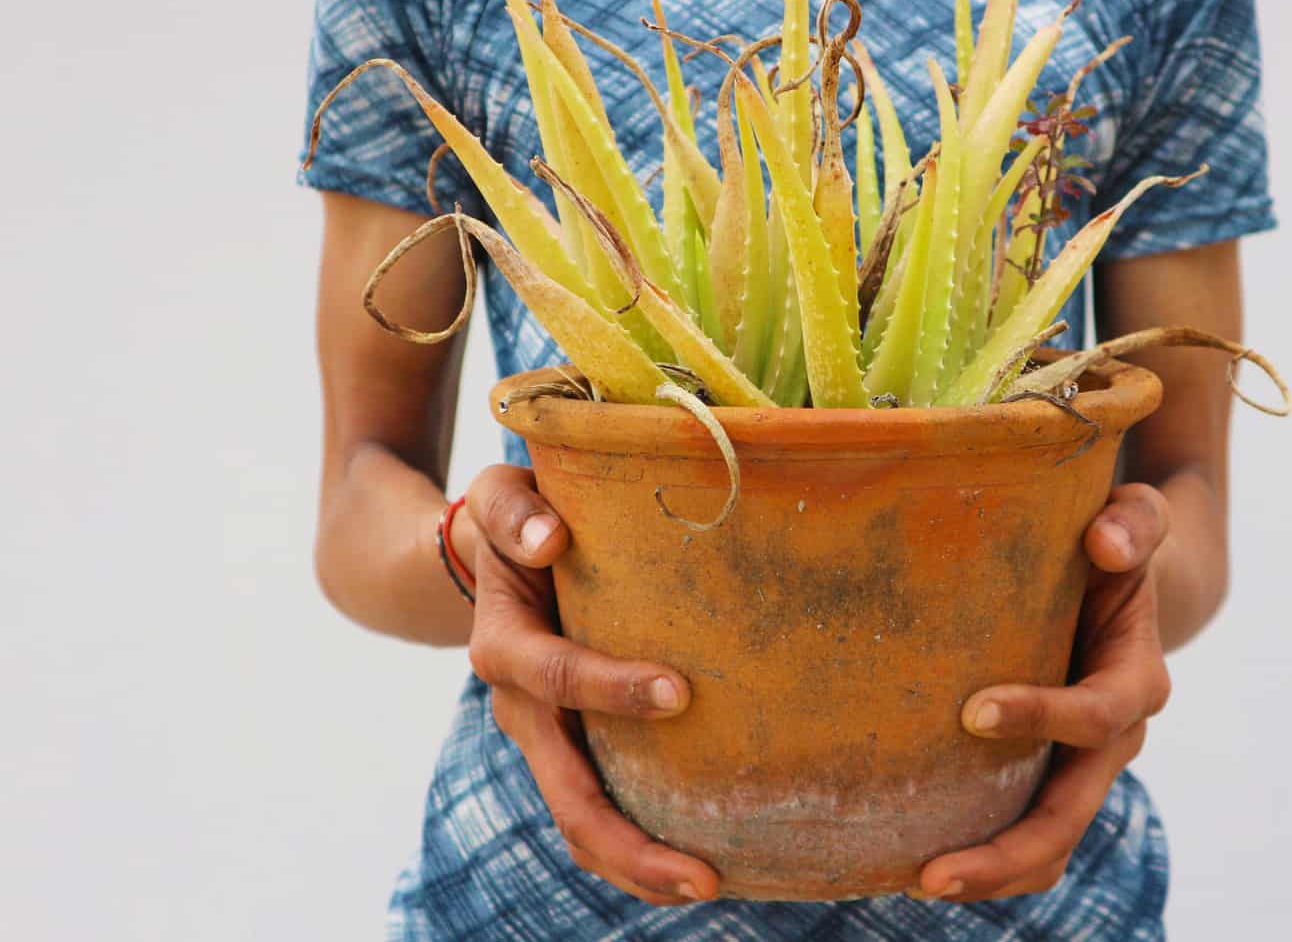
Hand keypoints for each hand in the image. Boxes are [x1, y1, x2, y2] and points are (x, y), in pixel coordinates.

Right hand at [459, 465, 720, 904]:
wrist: (492, 554)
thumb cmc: (515, 518)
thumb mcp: (499, 494)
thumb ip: (514, 512)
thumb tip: (552, 538)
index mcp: (504, 646)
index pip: (557, 676)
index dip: (611, 688)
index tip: (680, 692)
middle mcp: (520, 709)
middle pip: (567, 793)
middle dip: (631, 840)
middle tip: (704, 873)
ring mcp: (545, 739)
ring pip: (579, 823)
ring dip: (636, 865)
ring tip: (709, 886)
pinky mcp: (573, 749)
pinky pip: (597, 810)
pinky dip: (637, 846)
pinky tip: (697, 863)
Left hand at [914, 483, 1173, 901]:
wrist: (1115, 580)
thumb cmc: (1111, 543)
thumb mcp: (1133, 517)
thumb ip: (1132, 521)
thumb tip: (1102, 542)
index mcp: (1136, 679)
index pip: (1097, 715)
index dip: (1042, 716)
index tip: (972, 712)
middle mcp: (1115, 739)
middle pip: (1068, 815)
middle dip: (1006, 851)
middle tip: (929, 873)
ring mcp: (1080, 767)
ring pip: (1048, 845)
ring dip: (990, 873)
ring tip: (915, 882)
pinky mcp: (1047, 773)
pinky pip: (1024, 834)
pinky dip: (983, 857)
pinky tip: (912, 860)